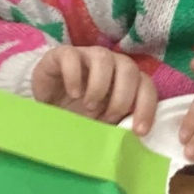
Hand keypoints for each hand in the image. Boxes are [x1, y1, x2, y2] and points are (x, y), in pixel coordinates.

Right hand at [30, 45, 156, 132]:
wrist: (47, 109)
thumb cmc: (79, 116)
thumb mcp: (102, 124)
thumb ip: (120, 124)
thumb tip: (136, 139)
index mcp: (127, 79)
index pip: (146, 85)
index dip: (146, 107)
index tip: (138, 131)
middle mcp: (111, 63)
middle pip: (129, 68)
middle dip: (122, 97)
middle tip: (108, 116)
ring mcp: (88, 55)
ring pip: (103, 58)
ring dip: (99, 86)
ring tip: (89, 106)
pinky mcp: (63, 54)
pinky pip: (72, 56)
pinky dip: (74, 76)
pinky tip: (73, 94)